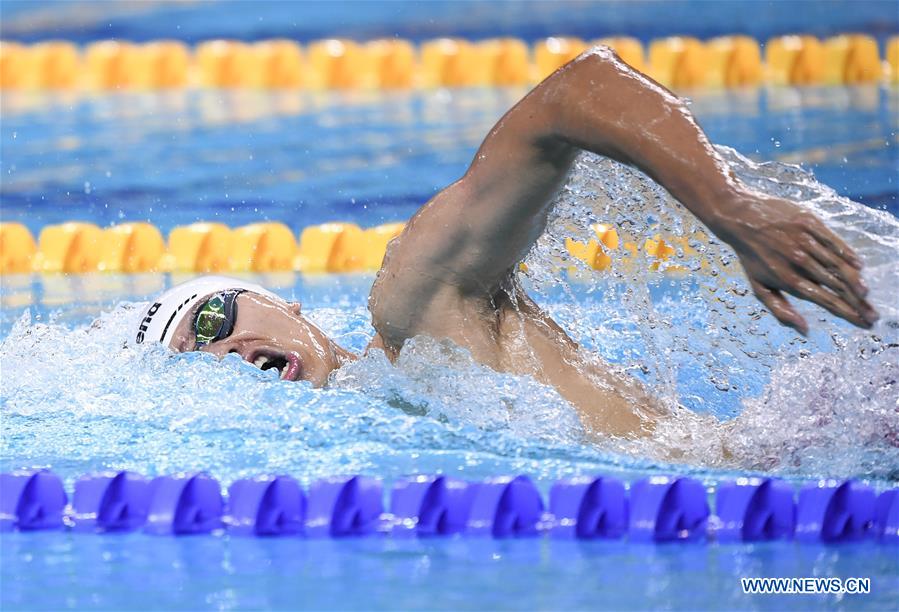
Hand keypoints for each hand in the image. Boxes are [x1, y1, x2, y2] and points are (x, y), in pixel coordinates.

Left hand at [709, 192, 877, 334]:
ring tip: (867, 294)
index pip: (826, 301)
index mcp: (788, 280)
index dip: (848, 314)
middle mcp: (798, 261)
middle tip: (874, 316)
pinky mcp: (809, 223)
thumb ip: (781, 310)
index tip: (864, 323)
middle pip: (836, 286)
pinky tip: (859, 266)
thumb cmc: (751, 257)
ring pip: (838, 264)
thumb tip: (805, 331)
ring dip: (856, 281)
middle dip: (858, 303)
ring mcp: (804, 241)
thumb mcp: (759, 287)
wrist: (739, 217)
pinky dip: (847, 253)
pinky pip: (833, 240)